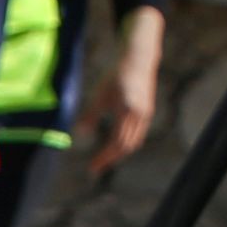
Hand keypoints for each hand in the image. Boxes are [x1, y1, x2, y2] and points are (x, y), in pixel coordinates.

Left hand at [83, 7, 166, 161]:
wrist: (138, 58)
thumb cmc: (115, 75)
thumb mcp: (100, 94)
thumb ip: (91, 115)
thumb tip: (78, 134)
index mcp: (127, 111)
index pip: (116, 143)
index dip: (104, 158)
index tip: (92, 168)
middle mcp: (140, 115)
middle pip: (126, 146)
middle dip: (110, 159)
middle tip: (95, 167)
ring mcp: (146, 114)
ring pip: (134, 141)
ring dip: (118, 153)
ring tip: (103, 158)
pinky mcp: (147, 111)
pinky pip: (137, 134)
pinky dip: (126, 142)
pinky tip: (114, 144)